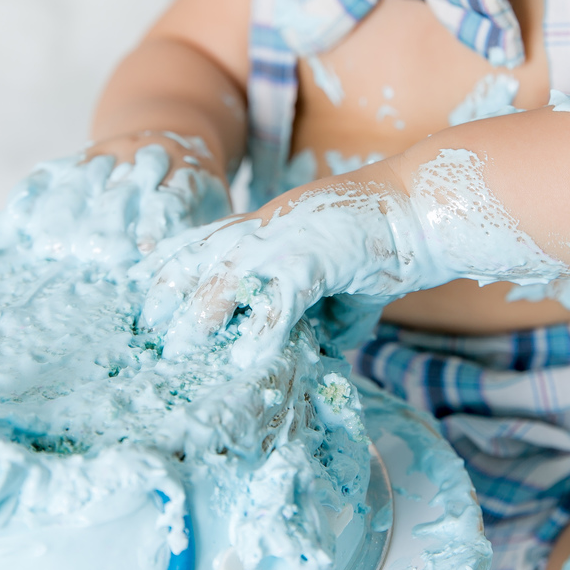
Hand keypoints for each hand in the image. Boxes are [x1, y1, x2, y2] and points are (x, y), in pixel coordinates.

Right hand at [7, 137, 230, 273]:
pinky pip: (48, 173)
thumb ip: (203, 235)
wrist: (170, 132)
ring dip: (66, 212)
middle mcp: (142, 158)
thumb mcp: (213, 207)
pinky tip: (19, 216)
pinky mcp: (75, 157)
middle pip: (120, 194)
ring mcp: (106, 155)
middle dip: (107, 224)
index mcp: (184, 171)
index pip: (169, 201)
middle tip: (93, 254)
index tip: (142, 252)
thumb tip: (198, 279)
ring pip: (82, 182)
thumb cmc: (195, 195)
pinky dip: (33, 192)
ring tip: (51, 246)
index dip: (155, 225)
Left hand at [133, 168, 441, 363]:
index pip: (202, 241)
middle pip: (196, 254)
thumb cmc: (384, 238)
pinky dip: (261, 332)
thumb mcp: (341, 278)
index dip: (170, 267)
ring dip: (200, 316)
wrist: (422, 209)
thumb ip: (323, 308)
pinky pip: (278, 301)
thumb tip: (325, 346)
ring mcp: (287, 240)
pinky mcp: (313, 258)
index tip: (146, 299)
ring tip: (181, 352)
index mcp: (266, 226)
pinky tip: (247, 360)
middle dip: (167, 294)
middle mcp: (265, 228)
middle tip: (148, 333)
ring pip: (224, 276)